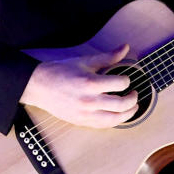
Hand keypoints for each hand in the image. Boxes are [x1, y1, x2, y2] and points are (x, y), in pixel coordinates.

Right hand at [20, 45, 137, 127]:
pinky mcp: (81, 121)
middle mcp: (88, 100)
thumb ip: (108, 57)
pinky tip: (119, 115)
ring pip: (114, 119)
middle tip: (134, 94)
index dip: (127, 80)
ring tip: (132, 107)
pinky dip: (115, 121)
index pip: (120, 84)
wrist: (39, 86)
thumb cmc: (61, 72)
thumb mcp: (85, 61)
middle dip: (133, 99)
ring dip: (128, 114)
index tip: (126, 79)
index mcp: (90, 83)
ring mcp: (84, 113)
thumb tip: (125, 47)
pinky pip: (104, 125)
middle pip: (121, 104)